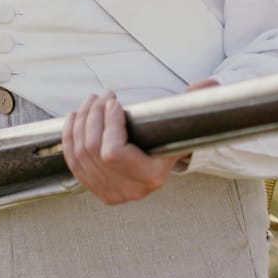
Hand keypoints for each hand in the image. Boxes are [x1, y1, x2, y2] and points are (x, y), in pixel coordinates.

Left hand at [62, 91, 181, 204]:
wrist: (161, 162)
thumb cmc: (169, 136)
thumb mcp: (180, 120)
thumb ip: (192, 102)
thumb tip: (208, 85)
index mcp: (151, 176)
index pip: (113, 152)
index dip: (108, 123)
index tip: (114, 101)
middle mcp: (130, 190)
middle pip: (92, 149)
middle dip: (93, 115)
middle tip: (101, 96)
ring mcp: (110, 192)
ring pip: (80, 153)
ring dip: (81, 121)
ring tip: (91, 101)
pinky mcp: (96, 189)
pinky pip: (73, 163)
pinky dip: (69, 136)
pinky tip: (74, 117)